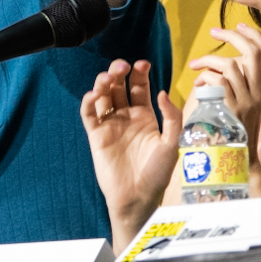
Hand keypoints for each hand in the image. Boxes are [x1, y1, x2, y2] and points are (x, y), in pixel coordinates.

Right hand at [79, 60, 179, 249]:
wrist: (138, 198)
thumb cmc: (157, 174)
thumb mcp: (171, 144)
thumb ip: (171, 118)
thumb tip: (162, 92)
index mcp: (146, 116)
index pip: (140, 87)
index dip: (140, 73)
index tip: (142, 63)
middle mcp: (126, 117)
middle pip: (119, 86)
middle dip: (119, 72)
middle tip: (122, 66)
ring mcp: (110, 125)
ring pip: (102, 96)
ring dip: (103, 82)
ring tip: (108, 77)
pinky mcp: (96, 136)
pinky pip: (89, 114)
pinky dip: (89, 101)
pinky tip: (95, 95)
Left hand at [187, 23, 260, 190]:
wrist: (238, 159)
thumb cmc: (233, 130)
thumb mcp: (240, 104)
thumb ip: (234, 84)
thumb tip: (217, 65)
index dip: (256, 36)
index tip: (240, 26)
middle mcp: (258, 93)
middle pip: (253, 53)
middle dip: (234, 37)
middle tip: (215, 32)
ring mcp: (247, 101)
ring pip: (232, 65)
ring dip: (210, 59)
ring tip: (196, 65)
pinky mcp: (232, 110)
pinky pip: (219, 82)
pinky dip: (206, 77)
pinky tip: (197, 85)